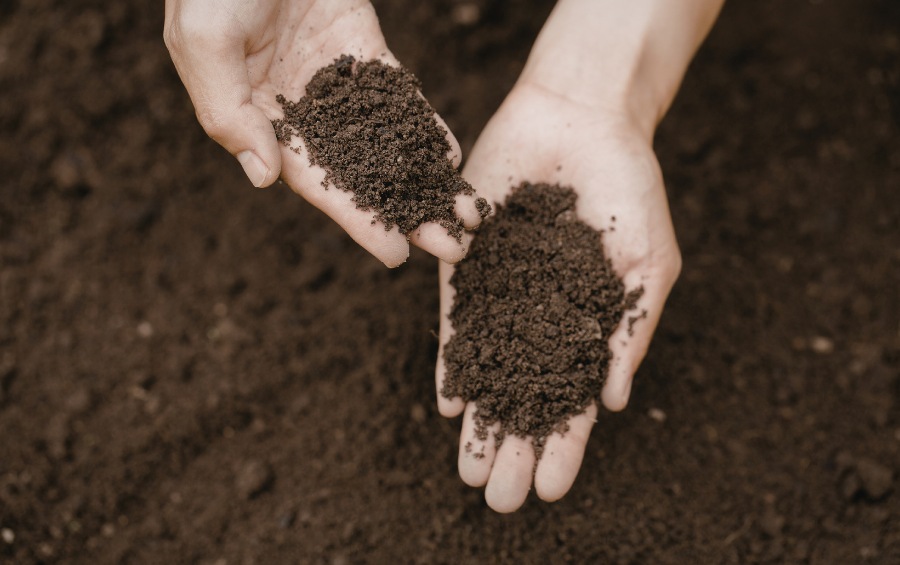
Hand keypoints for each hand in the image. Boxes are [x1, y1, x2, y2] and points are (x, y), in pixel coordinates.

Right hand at [164, 0, 481, 265]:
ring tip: (467, 214)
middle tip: (452, 248)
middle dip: (406, 212)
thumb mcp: (204, 41)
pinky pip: (398, 96)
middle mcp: (302, 112)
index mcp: (260, 121)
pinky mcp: (363, 51)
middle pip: (363, 175)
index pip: (316, 183)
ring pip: (387, 142)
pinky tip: (451, 156)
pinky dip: (423, 125)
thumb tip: (264, 180)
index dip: (357, 220)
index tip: (395, 255)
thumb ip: (227, 112)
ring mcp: (336, 83)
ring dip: (425, 179)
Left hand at [435, 83, 681, 511]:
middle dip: (512, 448)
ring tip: (470, 472)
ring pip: (489, 372)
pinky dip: (454, 362)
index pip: (572, 400)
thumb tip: (613, 402)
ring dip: (480, 422)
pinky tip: (452, 402)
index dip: (564, 445)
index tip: (554, 489)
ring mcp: (504, 294)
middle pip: (524, 397)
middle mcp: (541, 318)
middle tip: (499, 499)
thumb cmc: (629, 188)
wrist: (581, 119)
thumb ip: (631, 331)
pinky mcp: (469, 265)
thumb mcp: (649, 264)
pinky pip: (458, 322)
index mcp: (588, 325)